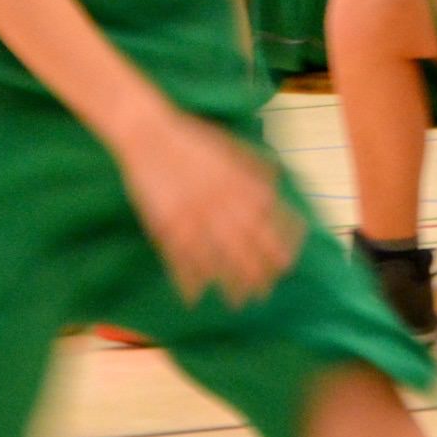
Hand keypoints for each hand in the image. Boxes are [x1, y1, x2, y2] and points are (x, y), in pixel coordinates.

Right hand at [116, 113, 301, 304]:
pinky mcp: (167, 227)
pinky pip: (181, 260)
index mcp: (239, 186)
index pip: (268, 222)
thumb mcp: (232, 149)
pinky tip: (195, 296)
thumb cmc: (192, 139)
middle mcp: (222, 206)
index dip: (280, 244)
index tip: (287, 262)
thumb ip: (255, 170)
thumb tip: (276, 185)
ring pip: (218, 260)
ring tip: (239, 302)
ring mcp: (194, 220)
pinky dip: (188, 280)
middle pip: (246, 247)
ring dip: (230, 283)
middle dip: (258, 272)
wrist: (149, 134)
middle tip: (265, 291)